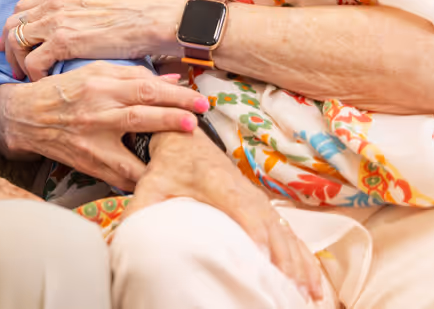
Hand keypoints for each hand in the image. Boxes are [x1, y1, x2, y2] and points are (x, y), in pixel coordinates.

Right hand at [0, 62, 209, 191]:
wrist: (25, 117)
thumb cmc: (63, 90)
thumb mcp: (92, 72)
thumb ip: (130, 75)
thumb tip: (170, 79)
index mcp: (99, 86)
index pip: (143, 88)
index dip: (174, 95)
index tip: (199, 101)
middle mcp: (96, 112)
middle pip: (143, 115)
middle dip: (176, 118)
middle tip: (200, 120)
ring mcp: (92, 141)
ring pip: (134, 151)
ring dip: (163, 153)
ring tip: (186, 151)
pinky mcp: (88, 163)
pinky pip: (121, 175)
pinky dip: (142, 176)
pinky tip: (160, 176)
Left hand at [1, 0, 182, 79]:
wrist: (153, 19)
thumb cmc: (137, 13)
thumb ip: (85, 3)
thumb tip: (84, 11)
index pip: (24, 6)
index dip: (16, 25)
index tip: (14, 42)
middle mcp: (54, 2)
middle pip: (12, 22)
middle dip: (8, 45)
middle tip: (12, 64)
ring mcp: (56, 20)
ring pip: (15, 41)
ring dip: (17, 61)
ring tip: (24, 76)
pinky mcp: (63, 41)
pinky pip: (32, 60)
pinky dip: (33, 73)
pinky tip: (43, 81)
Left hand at [133, 130, 333, 307]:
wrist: (187, 139)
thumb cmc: (170, 164)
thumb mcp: (151, 184)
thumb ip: (139, 209)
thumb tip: (120, 239)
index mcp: (222, 186)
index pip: (245, 213)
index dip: (256, 236)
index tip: (263, 261)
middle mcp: (248, 195)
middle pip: (273, 231)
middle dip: (286, 263)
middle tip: (293, 292)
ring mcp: (261, 203)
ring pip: (287, 237)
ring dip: (301, 266)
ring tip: (309, 296)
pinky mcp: (266, 211)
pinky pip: (291, 237)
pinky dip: (305, 260)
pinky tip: (313, 285)